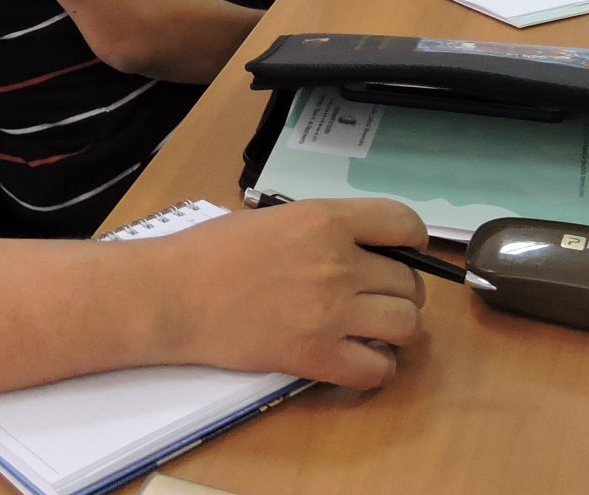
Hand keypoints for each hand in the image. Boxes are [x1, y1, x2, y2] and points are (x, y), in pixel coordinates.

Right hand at [161, 199, 427, 389]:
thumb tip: (359, 247)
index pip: (404, 224)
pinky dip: (375, 368)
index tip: (404, 253)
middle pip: (409, 282)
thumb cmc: (213, 251)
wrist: (175, 294)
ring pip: (406, 325)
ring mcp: (331, 312)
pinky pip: (377, 369)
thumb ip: (322, 229)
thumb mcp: (276, 217)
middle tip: (374, 298)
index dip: (413, 241)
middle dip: (398, 291)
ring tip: (371, 329)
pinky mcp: (317, 356)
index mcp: (326, 220)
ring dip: (394, 329)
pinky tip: (355, 358)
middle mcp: (338, 263)